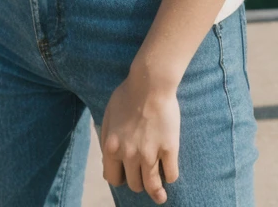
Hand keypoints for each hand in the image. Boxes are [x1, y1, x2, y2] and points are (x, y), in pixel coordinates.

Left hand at [99, 71, 179, 203]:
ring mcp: (150, 153)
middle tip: (144, 179)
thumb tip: (107, 155)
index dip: (119, 178)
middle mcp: (130, 154)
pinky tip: (170, 173)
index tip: (126, 176)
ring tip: (160, 197)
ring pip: (152, 185)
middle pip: (133, 184)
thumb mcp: (108, 115)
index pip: (112, 178)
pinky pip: (171, 174)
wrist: (150, 83)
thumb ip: (106, 137)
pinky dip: (170, 176)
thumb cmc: (127, 94)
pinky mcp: (169, 148)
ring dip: (156, 193)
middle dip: (138, 182)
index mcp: (112, 147)